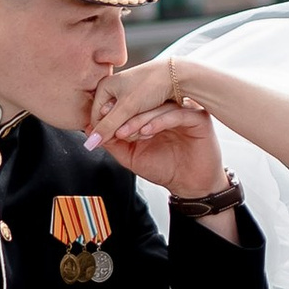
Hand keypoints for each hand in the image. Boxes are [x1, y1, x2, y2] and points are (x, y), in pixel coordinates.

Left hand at [89, 59, 228, 203]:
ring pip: (158, 107)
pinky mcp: (198, 118)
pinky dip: (159, 122)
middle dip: (124, 115)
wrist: (190, 185)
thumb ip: (113, 143)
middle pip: (143, 103)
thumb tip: (90, 130)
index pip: (131, 105)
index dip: (114, 112)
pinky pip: (176, 114)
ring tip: (127, 132)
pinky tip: (147, 132)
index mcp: (152, 114)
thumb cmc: (164, 169)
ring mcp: (183, 112)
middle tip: (112, 127)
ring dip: (139, 119)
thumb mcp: (131, 156)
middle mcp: (168, 109)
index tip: (99, 122)